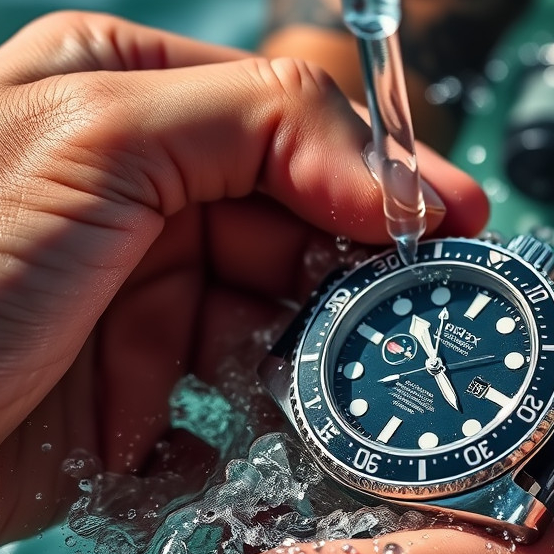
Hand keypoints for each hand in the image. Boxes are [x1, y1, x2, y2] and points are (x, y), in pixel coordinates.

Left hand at [0, 10, 487, 553]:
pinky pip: (225, 415)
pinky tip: (202, 449)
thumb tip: (404, 186)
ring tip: (300, 404)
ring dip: (295, 372)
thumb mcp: (97, 139)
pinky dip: (235, 439)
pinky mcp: (131, 402)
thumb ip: (264, 124)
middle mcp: (141, 201)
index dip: (381, 179)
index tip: (457, 229)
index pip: (293, 127)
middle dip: (344, 287)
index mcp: (131, 104)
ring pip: (275, 331)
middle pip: (296, 235)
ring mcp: (139, 305)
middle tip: (397, 332)